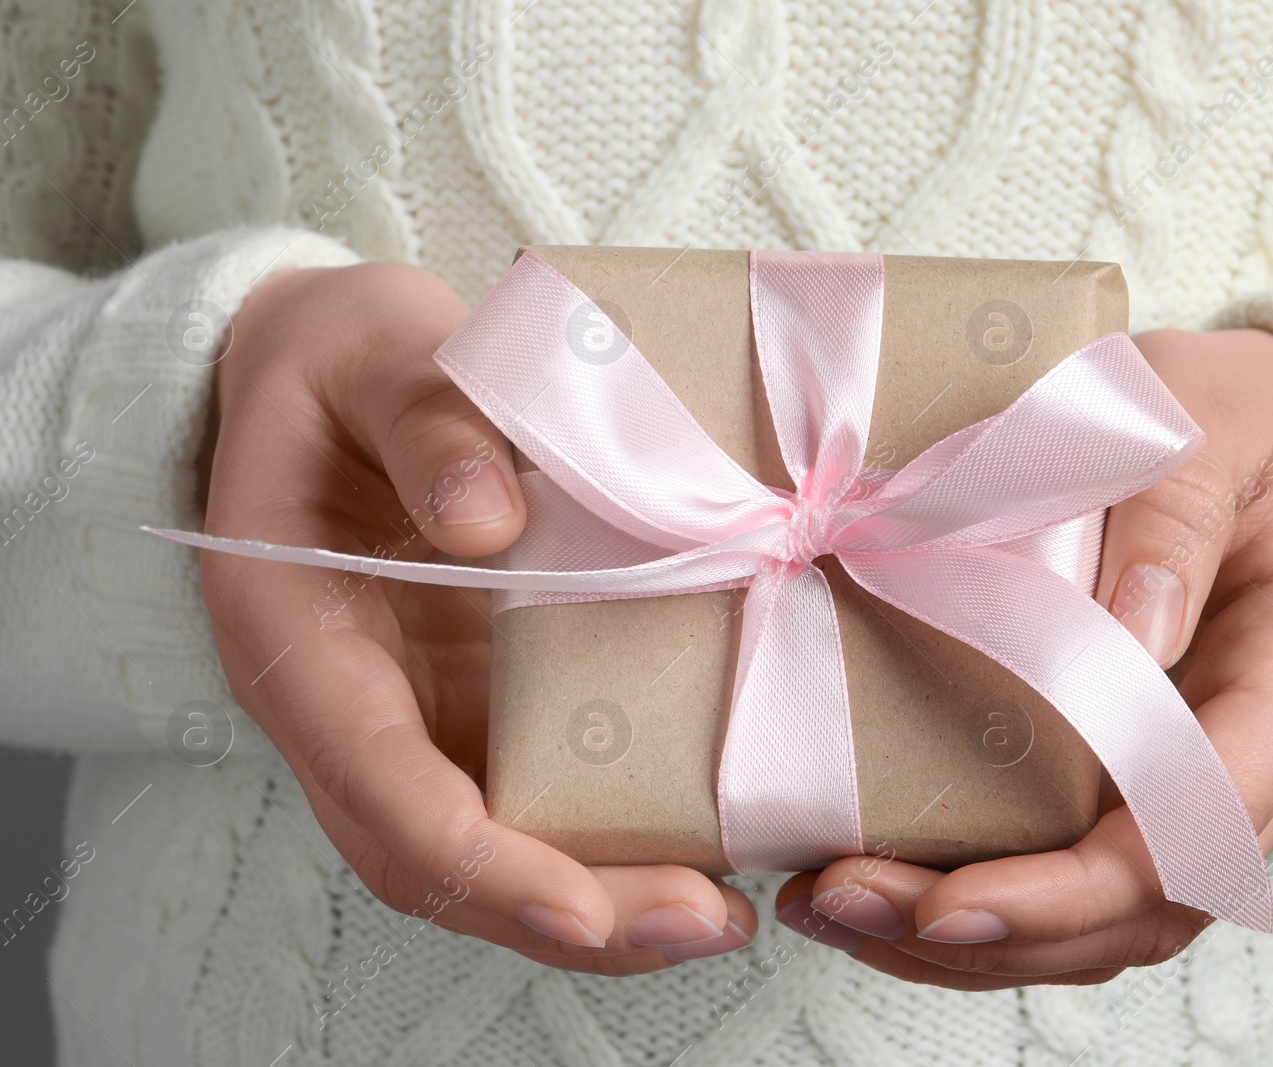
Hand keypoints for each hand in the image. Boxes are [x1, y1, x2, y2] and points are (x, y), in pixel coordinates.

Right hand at [200, 263, 754, 972]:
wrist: (334, 370)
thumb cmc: (345, 357)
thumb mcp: (373, 345)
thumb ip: (426, 416)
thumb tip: (491, 520)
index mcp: (293, 629)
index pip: (374, 782)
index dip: (474, 860)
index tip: (580, 907)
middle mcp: (348, 702)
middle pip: (437, 856)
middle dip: (565, 913)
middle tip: (706, 923)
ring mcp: (414, 711)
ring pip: (488, 848)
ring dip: (598, 900)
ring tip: (723, 911)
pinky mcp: (474, 699)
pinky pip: (532, 794)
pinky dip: (610, 835)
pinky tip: (704, 836)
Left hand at [775, 328, 1272, 986]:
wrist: (1264, 427)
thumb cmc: (1234, 412)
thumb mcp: (1207, 422)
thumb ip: (1171, 519)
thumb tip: (1128, 641)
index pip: (1204, 825)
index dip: (1078, 887)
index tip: (948, 902)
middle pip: (1150, 905)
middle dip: (998, 932)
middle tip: (844, 902)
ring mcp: (1225, 777)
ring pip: (1114, 919)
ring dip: (974, 939)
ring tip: (834, 907)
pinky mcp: (1157, 778)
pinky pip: (1086, 878)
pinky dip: (986, 905)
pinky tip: (884, 890)